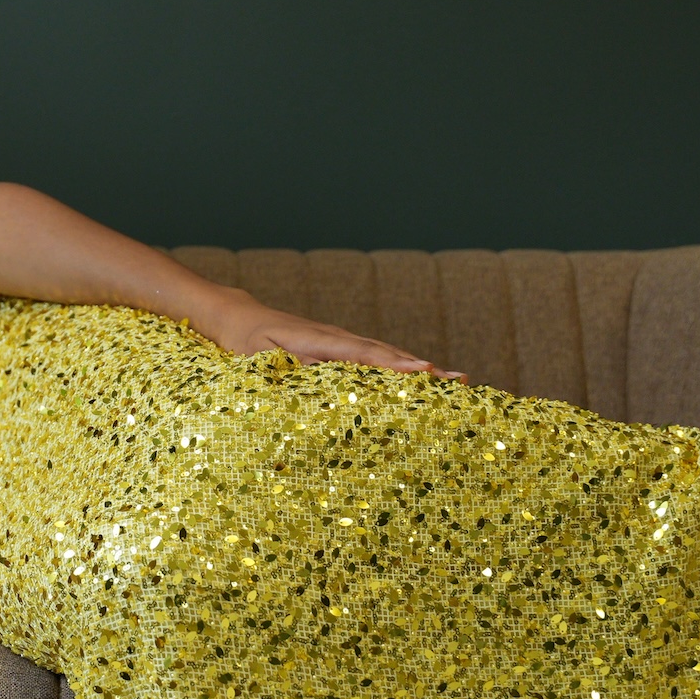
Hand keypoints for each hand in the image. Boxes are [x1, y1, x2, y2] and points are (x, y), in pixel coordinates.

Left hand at [197, 291, 466, 381]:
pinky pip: (375, 359)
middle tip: (460, 380)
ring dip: (420, 369)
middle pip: (388, 353)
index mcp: (321, 340)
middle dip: (424, 369)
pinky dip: (401, 367)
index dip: (395, 365)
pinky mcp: (340, 348)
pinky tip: (421, 380)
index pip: (365, 354)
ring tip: (455, 381)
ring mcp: (342, 341)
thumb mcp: (261, 355)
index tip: (425, 371)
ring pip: (386, 355)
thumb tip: (325, 379)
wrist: (239, 317)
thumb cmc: (246, 340)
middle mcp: (338, 337)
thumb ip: (293, 367)